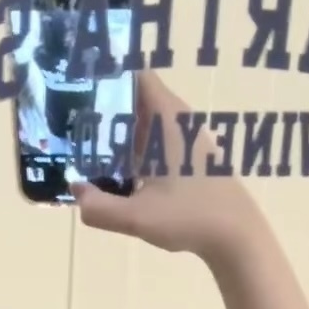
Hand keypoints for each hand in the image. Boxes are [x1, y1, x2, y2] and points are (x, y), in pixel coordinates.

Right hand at [71, 71, 259, 262]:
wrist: (236, 234)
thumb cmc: (189, 217)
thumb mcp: (137, 218)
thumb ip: (101, 208)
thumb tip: (76, 192)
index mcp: (167, 118)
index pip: (136, 75)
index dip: (109, 75)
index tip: (79, 83)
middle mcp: (178, 120)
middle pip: (137, 98)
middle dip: (106, 106)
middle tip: (71, 120)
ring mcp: (187, 138)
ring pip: (147, 121)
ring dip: (120, 129)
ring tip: (86, 144)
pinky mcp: (190, 156)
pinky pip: (157, 140)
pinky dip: (136, 146)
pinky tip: (118, 170)